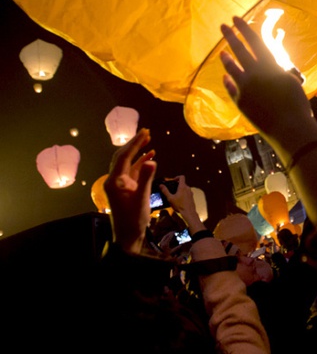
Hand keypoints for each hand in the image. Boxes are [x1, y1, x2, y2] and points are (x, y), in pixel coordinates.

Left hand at [103, 128, 155, 253]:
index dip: (135, 144)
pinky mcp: (126, 188)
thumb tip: (152, 159)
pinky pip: (133, 171)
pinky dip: (141, 162)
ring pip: (128, 162)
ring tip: (148, 139)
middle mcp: (114, 180)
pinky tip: (150, 156)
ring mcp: (120, 184)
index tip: (145, 133)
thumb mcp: (142, 199)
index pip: (124, 157)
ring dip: (138, 151)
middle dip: (134, 144)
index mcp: (114, 181)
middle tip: (146, 131)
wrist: (128, 236)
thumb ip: (146, 178)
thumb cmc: (134, 219)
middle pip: (123, 156)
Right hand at [161, 175, 205, 232]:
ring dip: (180, 190)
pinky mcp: (192, 197)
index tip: (173, 181)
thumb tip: (161, 185)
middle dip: (177, 185)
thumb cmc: (179, 205)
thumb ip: (165, 191)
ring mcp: (191, 193)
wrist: (189, 212)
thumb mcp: (170, 198)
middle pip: (183, 183)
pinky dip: (183, 194)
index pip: (182, 177)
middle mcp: (188, 188)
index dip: (177, 177)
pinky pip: (187, 193)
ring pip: (185, 188)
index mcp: (183, 187)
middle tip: (171, 190)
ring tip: (175, 195)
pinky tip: (179, 200)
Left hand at [219, 16, 316, 148]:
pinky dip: (228, 80)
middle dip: (230, 36)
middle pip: (239, 50)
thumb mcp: (292, 81)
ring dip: (226, 58)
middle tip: (223, 26)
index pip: (254, 41)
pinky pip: (231, 88)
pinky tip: (225, 77)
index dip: (244, 28)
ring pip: (231, 68)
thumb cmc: (296, 104)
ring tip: (222, 53)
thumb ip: (280, 71)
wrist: (288, 128)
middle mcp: (254, 73)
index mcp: (269, 65)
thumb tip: (274, 66)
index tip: (235, 18)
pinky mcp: (240, 102)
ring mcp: (244, 88)